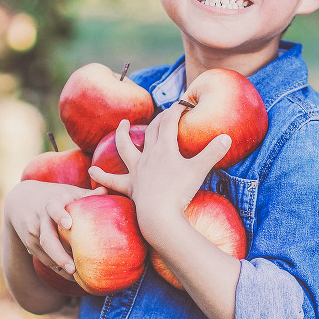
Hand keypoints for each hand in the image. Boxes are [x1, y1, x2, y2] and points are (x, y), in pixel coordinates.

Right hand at [5, 179, 106, 275]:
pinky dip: (57, 268)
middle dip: (59, 255)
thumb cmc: (53, 195)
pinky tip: (71, 277)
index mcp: (50, 203)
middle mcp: (40, 220)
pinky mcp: (30, 245)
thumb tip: (106, 191)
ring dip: (60, 265)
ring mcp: (33, 234)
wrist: (20, 200)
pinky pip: (44, 260)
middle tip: (73, 268)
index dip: (60, 215)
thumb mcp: (67, 191)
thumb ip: (86, 194)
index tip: (68, 224)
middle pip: (47, 239)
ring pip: (45, 253)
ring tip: (76, 277)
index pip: (53, 209)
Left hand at [88, 104, 230, 245]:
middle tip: (165, 113)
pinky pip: (112, 181)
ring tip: (122, 124)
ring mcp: (136, 171)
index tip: (183, 102)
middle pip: (151, 131)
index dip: (176, 110)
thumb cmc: (179, 193)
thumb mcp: (199, 171)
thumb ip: (212, 153)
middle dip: (158, 119)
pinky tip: (91, 170)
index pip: (168, 122)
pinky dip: (101, 176)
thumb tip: (227, 137)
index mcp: (164, 148)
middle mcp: (148, 156)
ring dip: (123, 134)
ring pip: (125, 148)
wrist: (159, 216)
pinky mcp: (130, 188)